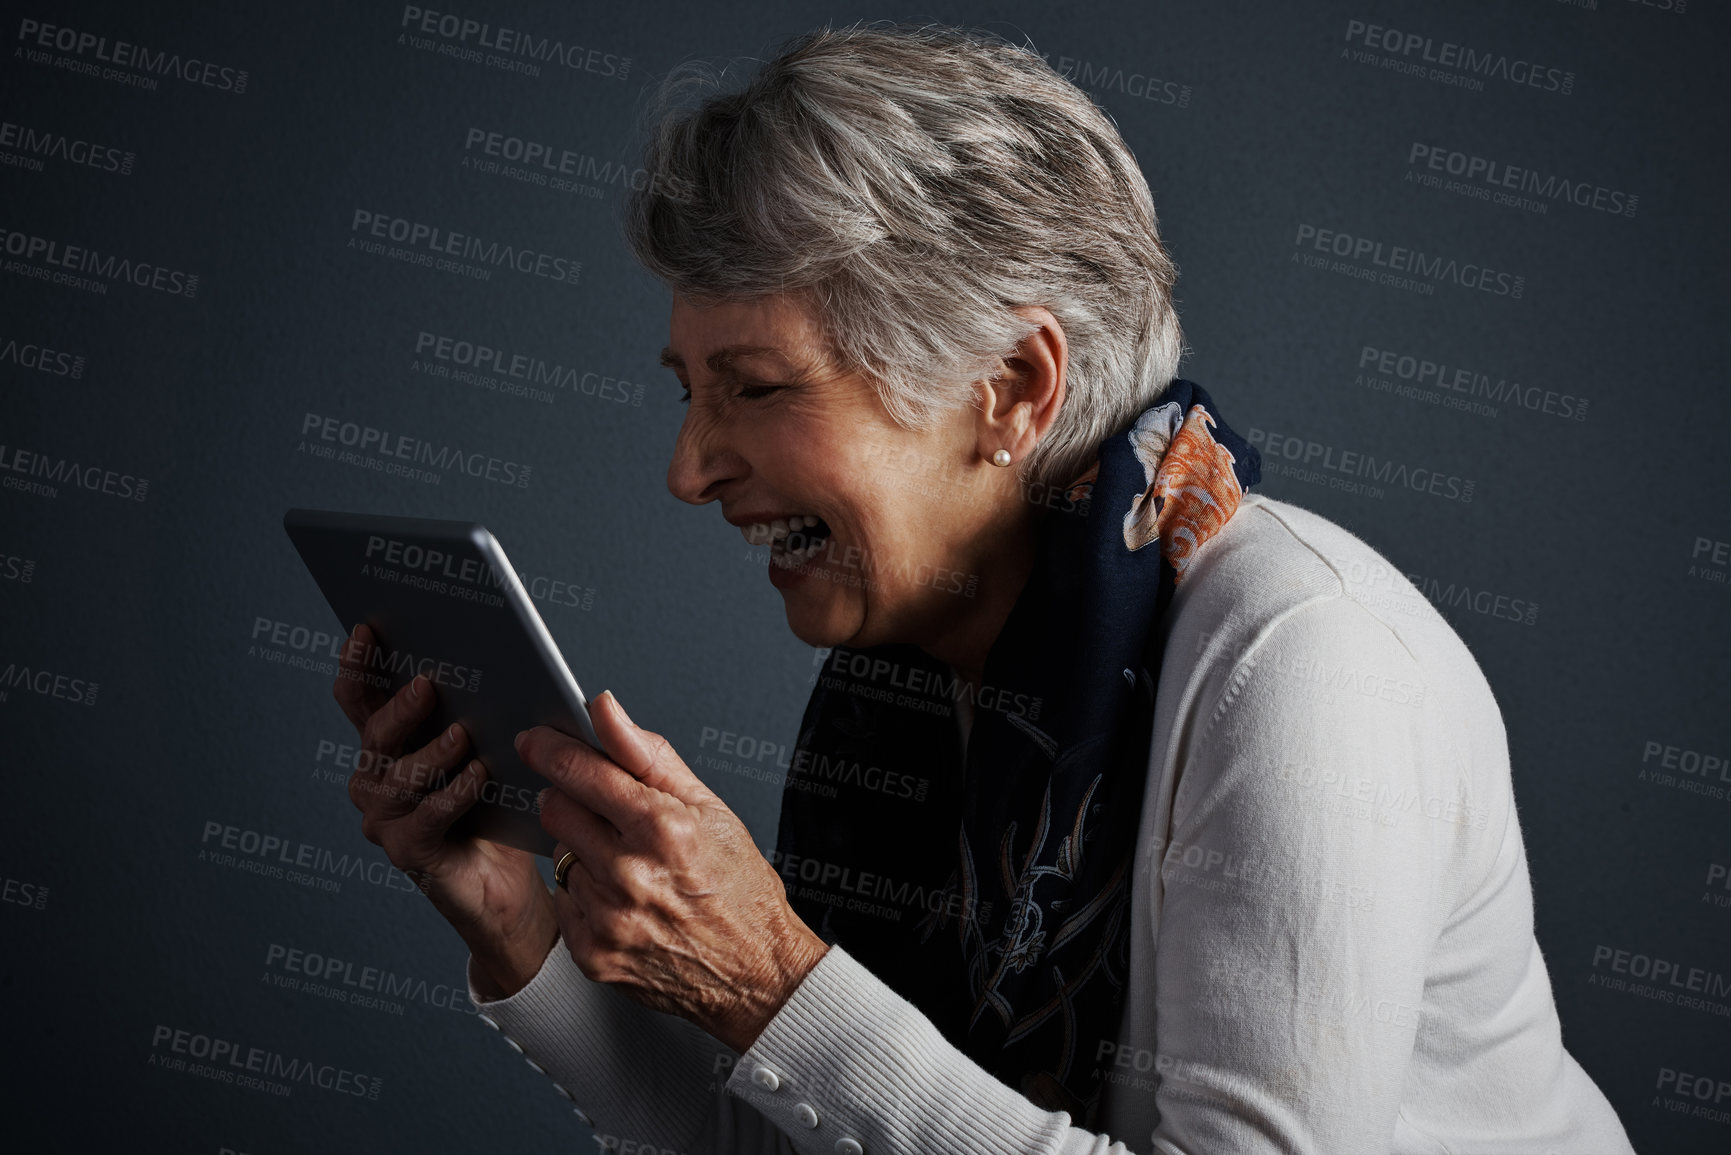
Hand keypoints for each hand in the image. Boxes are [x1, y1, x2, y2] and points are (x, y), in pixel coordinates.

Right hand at [334, 624, 556, 998]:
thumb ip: (476, 707)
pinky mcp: (408, 852)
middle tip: (430, 683)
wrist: (506, 881)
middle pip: (376, 734)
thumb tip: (495, 653)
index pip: (360, 696)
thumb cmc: (497, 803)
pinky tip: (479, 774)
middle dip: (400, 707)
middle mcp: (375, 778)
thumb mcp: (487, 745)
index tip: (368, 627)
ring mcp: (384, 818)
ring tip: (463, 734)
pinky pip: (426, 818)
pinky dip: (453, 794)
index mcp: (388, 743)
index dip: (358, 663)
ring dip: (431, 753)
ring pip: (398, 778)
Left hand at [519, 693, 829, 1052]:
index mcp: (662, 829)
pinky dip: (586, 895)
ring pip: (560, 856)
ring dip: (584, 853)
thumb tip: (602, 708)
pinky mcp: (593, 954)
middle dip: (571, 799)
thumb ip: (648, 754)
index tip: (534, 738)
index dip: (550, 748)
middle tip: (602, 810)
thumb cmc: (738, 886)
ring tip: (630, 868)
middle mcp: (629, 874)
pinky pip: (564, 901)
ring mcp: (608, 919)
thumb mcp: (708, 807)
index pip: (583, 772)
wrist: (755, 974)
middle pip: (556, 810)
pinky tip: (624, 901)